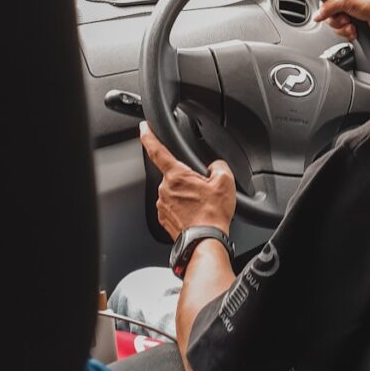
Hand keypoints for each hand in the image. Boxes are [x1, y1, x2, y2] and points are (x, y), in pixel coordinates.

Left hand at [139, 121, 235, 240]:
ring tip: (202, 206)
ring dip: (186, 195)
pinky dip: (184, 208)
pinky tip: (196, 215)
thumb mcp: (225, 181)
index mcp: (176, 175)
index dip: (149, 136)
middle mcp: (164, 189)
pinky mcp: (164, 219)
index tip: (143, 128)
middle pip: (174, 175)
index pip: (157, 150)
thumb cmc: (212, 215)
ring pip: (174, 192)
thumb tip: (215, 166)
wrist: (205, 242)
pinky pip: (173, 207)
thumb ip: (218, 165)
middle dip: (187, 179)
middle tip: (204, 190)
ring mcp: (162, 205)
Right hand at [313, 0, 369, 41]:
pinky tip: (355, 32)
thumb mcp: (348, 1)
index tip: (332, 15)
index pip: (326, 1)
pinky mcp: (354, 24)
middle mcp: (347, 1)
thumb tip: (317, 15)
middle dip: (338, 22)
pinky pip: (343, 32)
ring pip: (336, 25)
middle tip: (347, 20)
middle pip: (330, 16)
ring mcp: (351, 13)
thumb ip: (329, 6)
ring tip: (353, 27)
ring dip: (343, 29)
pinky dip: (348, 33)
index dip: (328, 10)